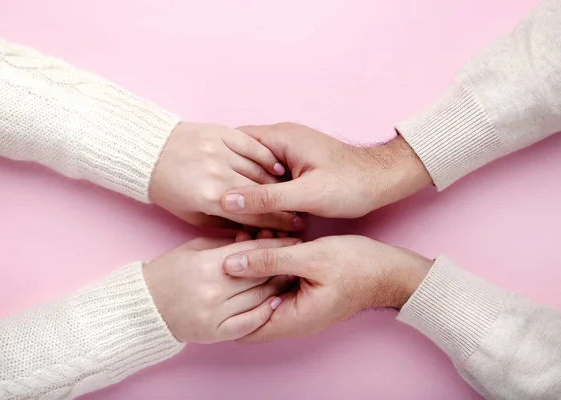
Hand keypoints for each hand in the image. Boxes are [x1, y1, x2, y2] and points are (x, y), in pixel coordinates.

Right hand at [143, 236, 299, 342]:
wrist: (145, 305)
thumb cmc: (169, 271)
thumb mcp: (194, 247)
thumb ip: (226, 243)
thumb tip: (256, 237)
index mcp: (207, 264)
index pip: (252, 252)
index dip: (276, 245)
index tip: (293, 240)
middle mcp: (213, 290)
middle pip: (259, 276)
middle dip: (281, 265)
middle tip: (298, 257)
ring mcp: (214, 314)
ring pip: (258, 299)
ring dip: (278, 287)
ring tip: (291, 276)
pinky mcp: (214, 333)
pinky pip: (248, 324)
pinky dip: (264, 314)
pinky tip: (275, 303)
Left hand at [150, 122, 304, 230]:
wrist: (149, 154)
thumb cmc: (169, 190)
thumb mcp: (192, 217)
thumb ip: (225, 223)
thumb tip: (254, 231)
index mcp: (209, 198)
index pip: (253, 214)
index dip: (277, 223)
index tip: (293, 229)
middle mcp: (217, 173)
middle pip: (262, 192)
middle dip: (283, 205)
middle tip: (298, 213)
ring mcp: (220, 150)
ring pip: (260, 169)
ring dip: (278, 183)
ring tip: (290, 194)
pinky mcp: (221, 132)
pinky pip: (252, 145)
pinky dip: (267, 157)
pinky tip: (277, 167)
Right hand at [221, 123, 431, 218]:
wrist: (383, 182)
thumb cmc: (350, 184)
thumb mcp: (307, 194)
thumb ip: (267, 197)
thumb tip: (228, 200)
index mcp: (280, 137)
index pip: (235, 142)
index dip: (219, 163)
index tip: (206, 185)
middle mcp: (282, 140)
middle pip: (244, 157)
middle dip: (231, 179)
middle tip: (217, 205)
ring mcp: (290, 153)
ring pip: (257, 169)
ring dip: (249, 188)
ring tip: (235, 213)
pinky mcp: (298, 167)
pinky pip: (271, 178)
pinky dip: (264, 193)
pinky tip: (260, 213)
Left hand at [223, 235, 431, 341]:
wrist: (391, 271)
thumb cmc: (358, 267)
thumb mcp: (310, 257)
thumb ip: (269, 260)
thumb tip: (230, 263)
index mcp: (292, 319)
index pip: (242, 327)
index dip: (227, 303)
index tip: (220, 272)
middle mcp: (293, 319)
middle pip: (249, 307)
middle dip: (238, 279)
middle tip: (236, 246)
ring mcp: (299, 307)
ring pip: (262, 292)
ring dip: (254, 267)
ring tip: (254, 236)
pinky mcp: (304, 293)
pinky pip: (277, 283)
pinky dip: (269, 264)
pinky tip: (269, 239)